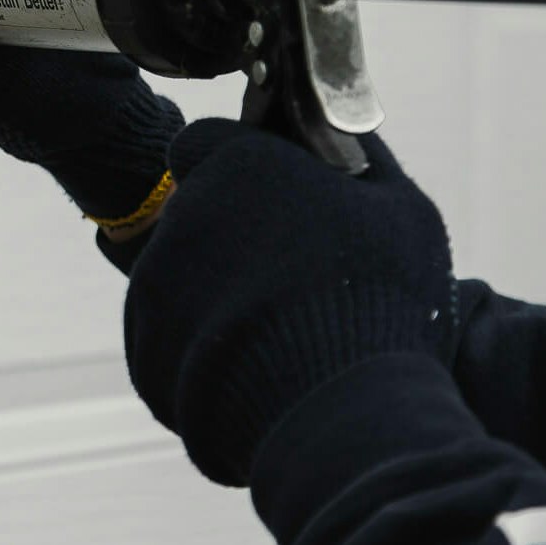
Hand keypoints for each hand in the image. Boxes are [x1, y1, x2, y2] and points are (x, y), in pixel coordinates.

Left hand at [124, 118, 456, 485]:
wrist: (341, 414)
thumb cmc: (382, 301)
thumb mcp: (400, 209)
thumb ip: (362, 156)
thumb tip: (346, 130)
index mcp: (237, 166)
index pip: (206, 143)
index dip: (234, 166)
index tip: (270, 198)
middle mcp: (182, 215)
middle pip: (195, 213)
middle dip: (230, 236)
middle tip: (289, 278)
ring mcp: (154, 283)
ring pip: (179, 275)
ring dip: (215, 295)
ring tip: (280, 337)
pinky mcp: (144, 345)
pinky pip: (169, 335)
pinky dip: (200, 350)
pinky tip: (256, 371)